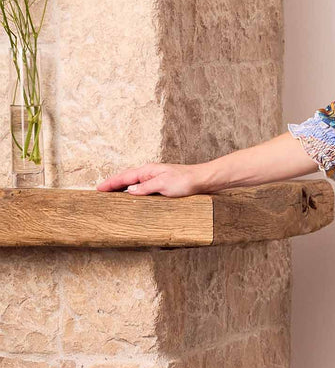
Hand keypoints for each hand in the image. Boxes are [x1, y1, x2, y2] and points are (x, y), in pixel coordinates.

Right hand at [94, 163, 209, 196]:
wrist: (202, 180)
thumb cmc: (185, 181)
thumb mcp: (163, 185)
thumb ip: (145, 188)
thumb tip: (129, 191)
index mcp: (147, 171)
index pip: (124, 177)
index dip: (110, 183)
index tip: (98, 189)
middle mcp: (149, 173)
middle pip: (126, 178)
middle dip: (112, 184)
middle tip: (100, 192)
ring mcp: (155, 178)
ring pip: (133, 183)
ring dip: (122, 188)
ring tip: (111, 195)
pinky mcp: (162, 184)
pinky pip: (142, 187)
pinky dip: (133, 191)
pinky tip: (132, 197)